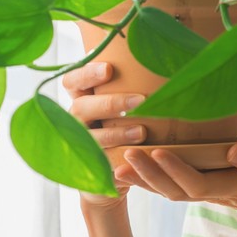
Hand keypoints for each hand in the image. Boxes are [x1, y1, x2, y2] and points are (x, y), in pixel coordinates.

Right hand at [62, 62, 146, 208]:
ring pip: (91, 137)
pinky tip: (134, 156)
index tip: (109, 69)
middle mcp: (75, 120)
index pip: (72, 81)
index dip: (87, 74)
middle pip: (81, 107)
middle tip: (141, 100)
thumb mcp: (122, 106)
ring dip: (116, 133)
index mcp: (81, 99)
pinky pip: (99, 162)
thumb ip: (129, 87)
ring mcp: (80, 144)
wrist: (115, 172)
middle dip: (111, 103)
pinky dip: (117, 159)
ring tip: (142, 132)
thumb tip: (164, 64)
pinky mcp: (89, 166)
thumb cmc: (124, 126)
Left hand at [119, 144, 236, 234]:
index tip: (157, 152)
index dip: (176, 171)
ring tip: (119, 164)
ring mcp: (207, 193)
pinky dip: (150, 180)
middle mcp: (215, 193)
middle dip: (150, 175)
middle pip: (176, 190)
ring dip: (145, 179)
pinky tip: (132, 170)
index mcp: (234, 187)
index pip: (199, 183)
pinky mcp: (203, 189)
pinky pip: (173, 187)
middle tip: (126, 155)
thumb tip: (233, 149)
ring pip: (170, 191)